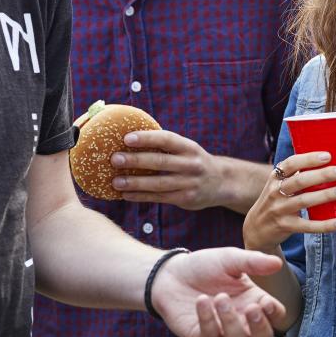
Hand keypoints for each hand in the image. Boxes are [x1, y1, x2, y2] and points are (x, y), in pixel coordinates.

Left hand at [110, 130, 231, 210]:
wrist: (221, 182)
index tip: (126, 138)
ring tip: (116, 181)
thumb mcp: (187, 149)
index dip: (147, 138)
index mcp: (189, 147)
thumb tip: (129, 138)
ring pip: (158, 183)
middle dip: (136, 160)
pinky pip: (159, 197)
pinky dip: (141, 196)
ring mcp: (189, 183)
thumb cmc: (193, 161)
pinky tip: (126, 195)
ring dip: (135, 182)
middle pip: (160, 162)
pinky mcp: (185, 198)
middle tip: (115, 159)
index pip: (167, 139)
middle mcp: (191, 164)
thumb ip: (165, 145)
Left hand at [152, 247, 286, 336]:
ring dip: (231, 320)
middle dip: (260, 327)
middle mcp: (241, 320)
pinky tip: (201, 300)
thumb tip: (277, 263)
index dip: (274, 313)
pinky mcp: (200, 336)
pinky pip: (209, 336)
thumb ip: (252, 262)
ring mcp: (221, 331)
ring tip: (220, 297)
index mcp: (253, 300)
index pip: (275, 316)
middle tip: (252, 309)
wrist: (171, 273)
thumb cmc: (204, 266)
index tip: (266, 303)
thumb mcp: (229, 258)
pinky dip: (207, 319)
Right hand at [242, 152, 335, 252]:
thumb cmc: (276, 201)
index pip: (291, 163)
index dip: (309, 159)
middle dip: (322, 175)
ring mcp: (280, 210)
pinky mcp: (286, 226)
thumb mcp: (279, 184)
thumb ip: (296, 174)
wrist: (257, 229)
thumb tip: (329, 162)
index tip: (328, 156)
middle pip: (300, 181)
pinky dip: (326, 225)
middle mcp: (276, 192)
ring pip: (304, 201)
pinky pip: (308, 226)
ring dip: (326, 195)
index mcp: (276, 178)